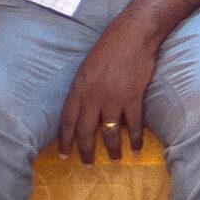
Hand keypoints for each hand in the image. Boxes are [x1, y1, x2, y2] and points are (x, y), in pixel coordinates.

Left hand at [55, 18, 157, 163]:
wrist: (134, 35)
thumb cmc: (109, 45)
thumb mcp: (87, 67)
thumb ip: (84, 88)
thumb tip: (85, 106)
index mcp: (78, 88)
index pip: (67, 120)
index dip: (65, 140)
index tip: (64, 155)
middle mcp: (93, 97)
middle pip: (85, 131)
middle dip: (85, 150)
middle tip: (88, 164)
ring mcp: (113, 99)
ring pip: (108, 132)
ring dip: (112, 148)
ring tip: (115, 160)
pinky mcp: (133, 98)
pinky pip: (133, 124)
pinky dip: (135, 138)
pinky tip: (136, 148)